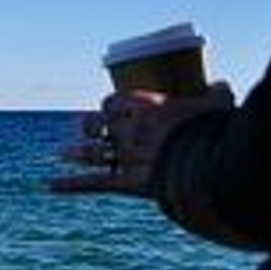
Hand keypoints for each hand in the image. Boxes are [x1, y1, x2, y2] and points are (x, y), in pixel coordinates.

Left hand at [50, 82, 233, 196]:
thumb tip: (220, 83)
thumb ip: (218, 93)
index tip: (106, 110)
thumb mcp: (220, 107)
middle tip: (84, 131)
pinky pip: (92, 183)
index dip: (106, 106)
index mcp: (148, 108)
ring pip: (91, 153)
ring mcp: (126, 157)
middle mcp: (131, 130)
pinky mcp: (126, 183)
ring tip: (62, 152)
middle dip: (88, 128)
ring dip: (75, 152)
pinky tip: (50, 186)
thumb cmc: (218, 133)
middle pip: (98, 126)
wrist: (214, 166)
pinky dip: (69, 185)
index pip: (114, 101)